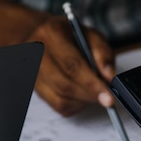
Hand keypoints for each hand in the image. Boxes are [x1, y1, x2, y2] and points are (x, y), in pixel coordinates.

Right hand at [0, 0, 115, 115]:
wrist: (46, 39)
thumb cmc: (71, 37)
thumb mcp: (92, 36)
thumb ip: (103, 53)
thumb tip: (109, 77)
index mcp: (51, 34)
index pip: (72, 65)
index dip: (92, 84)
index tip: (109, 98)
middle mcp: (36, 53)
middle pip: (64, 85)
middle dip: (90, 95)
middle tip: (108, 98)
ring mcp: (31, 73)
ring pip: (61, 99)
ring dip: (83, 100)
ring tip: (94, 90)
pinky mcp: (34, 88)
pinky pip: (58, 106)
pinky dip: (76, 104)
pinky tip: (81, 93)